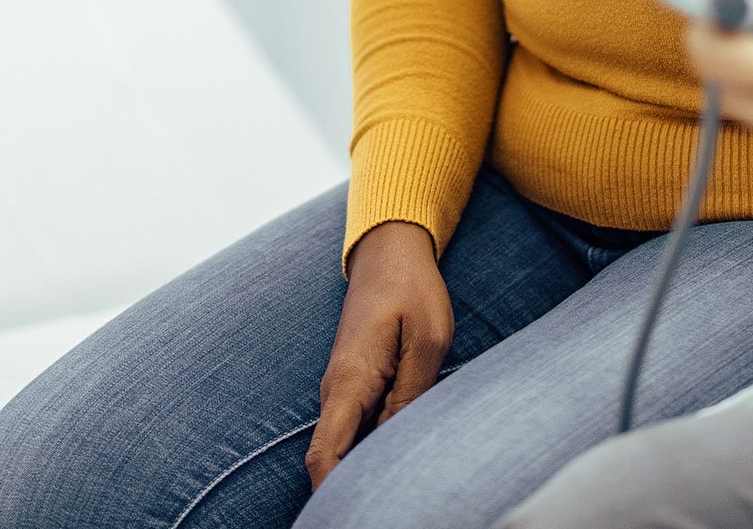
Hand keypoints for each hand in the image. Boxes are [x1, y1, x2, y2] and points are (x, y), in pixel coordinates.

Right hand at [306, 220, 452, 489]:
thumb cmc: (412, 289)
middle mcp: (336, 392)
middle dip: (350, 488)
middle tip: (387, 505)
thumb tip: (399, 444)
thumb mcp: (428, 338)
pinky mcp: (356, 384)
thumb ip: (412, 393)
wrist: (390, 250)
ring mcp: (344, 389)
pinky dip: (370, 446)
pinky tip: (399, 453)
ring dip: (364, 467)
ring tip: (398, 486)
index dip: (329, 494)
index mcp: (349, 383)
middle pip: (332, 460)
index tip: (348, 514)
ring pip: (345, 445)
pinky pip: (357, 427)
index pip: (324, 456)